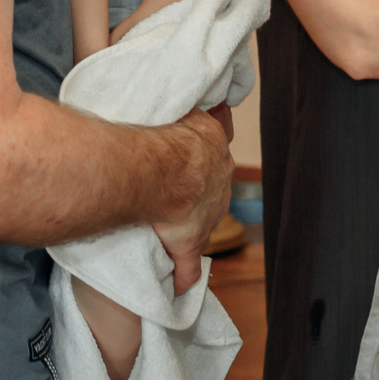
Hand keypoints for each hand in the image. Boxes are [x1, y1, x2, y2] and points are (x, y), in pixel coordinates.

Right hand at [149, 108, 233, 295]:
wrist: (160, 168)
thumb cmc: (163, 133)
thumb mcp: (186, 108)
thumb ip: (194, 104)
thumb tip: (210, 93)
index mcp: (215, 151)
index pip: (218, 149)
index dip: (207, 155)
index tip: (196, 157)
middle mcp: (218, 183)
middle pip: (214, 186)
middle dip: (200, 187)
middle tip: (179, 188)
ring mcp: (206, 215)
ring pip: (206, 220)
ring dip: (192, 223)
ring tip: (173, 225)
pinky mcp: (189, 242)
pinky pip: (188, 266)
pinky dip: (184, 276)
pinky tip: (179, 286)